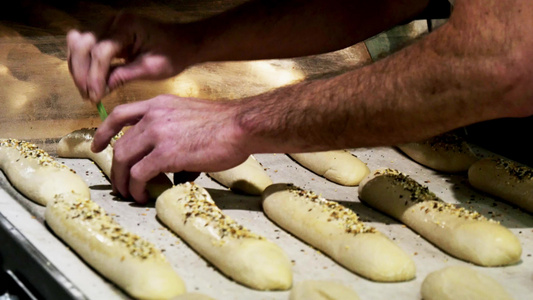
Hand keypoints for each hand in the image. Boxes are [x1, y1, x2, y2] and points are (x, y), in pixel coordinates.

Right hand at [67, 12, 198, 101]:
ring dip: (79, 68)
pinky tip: (90, 82)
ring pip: (78, 43)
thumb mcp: (150, 69)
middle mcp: (113, 21)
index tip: (95, 97)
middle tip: (88, 96)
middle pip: (82, 44)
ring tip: (87, 91)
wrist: (183, 43)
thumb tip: (98, 91)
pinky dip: (84, 64)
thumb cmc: (172, 55)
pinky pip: (86, 46)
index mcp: (127, 26)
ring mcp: (108, 25)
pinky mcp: (107, 33)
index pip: (101, 51)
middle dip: (81, 72)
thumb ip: (123, 77)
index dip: (95, 77)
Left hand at [91, 94, 248, 202]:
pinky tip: (142, 195)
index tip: (97, 145)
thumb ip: (174, 132)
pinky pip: (139, 174)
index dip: (103, 131)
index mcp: (159, 105)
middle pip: (119, 144)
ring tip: (129, 193)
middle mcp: (153, 116)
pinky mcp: (165, 154)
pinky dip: (136, 188)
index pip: (120, 114)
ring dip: (123, 181)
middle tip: (119, 183)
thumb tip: (175, 166)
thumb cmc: (226, 124)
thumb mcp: (191, 115)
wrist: (240, 126)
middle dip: (116, 168)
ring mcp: (157, 134)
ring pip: (124, 160)